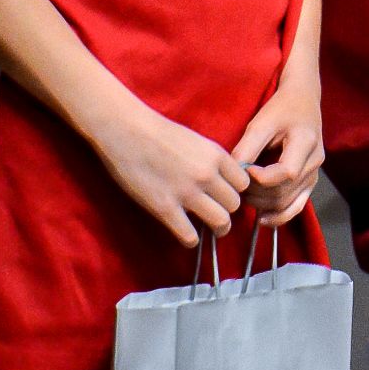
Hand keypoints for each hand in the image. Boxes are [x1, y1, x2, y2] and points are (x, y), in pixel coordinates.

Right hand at [93, 101, 250, 246]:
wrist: (125, 130)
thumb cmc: (157, 132)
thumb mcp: (196, 141)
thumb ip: (212, 161)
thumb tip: (223, 181)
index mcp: (216, 156)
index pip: (243, 183)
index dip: (235, 190)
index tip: (225, 194)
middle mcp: (206, 175)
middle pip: (234, 204)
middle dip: (227, 209)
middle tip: (216, 211)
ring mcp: (186, 192)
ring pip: (221, 221)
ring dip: (217, 228)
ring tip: (209, 227)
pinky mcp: (164, 208)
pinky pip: (190, 236)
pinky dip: (191, 239)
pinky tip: (187, 234)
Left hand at [232, 81, 325, 227]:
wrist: (303, 101)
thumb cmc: (281, 109)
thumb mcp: (261, 122)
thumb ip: (247, 148)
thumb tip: (232, 174)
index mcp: (306, 143)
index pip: (286, 173)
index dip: (261, 178)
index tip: (244, 172)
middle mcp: (315, 162)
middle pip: (285, 191)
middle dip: (257, 193)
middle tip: (236, 186)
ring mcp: (314, 175)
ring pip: (288, 202)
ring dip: (263, 204)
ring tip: (243, 197)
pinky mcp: (310, 182)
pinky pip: (297, 206)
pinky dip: (280, 216)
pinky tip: (263, 218)